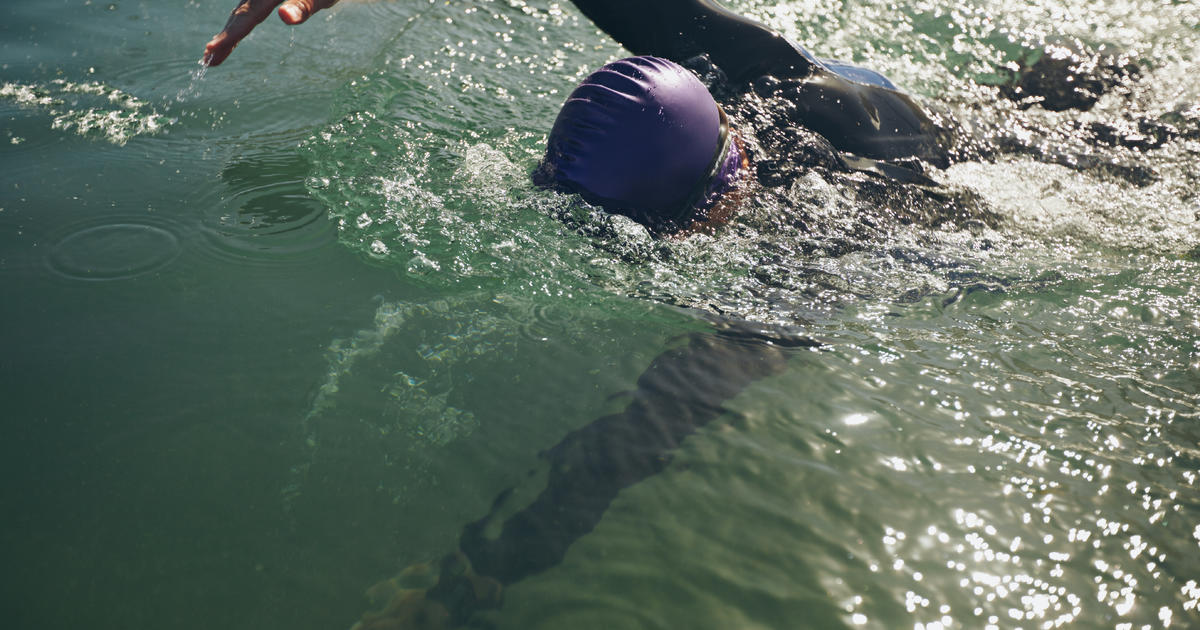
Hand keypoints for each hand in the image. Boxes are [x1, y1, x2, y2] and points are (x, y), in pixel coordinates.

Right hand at [203, 0, 339, 66]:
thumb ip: (303, 6)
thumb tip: (285, 17)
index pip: (248, 16)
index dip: (229, 35)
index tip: (210, 51)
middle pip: (240, 15)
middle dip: (224, 39)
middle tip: (207, 61)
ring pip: (242, 13)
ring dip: (229, 33)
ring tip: (214, 55)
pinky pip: (249, 10)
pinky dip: (239, 24)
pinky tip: (234, 33)